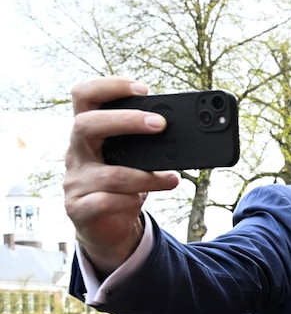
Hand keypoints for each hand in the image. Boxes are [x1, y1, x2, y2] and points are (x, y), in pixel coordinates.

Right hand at [64, 77, 180, 275]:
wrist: (109, 227)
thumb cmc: (125, 183)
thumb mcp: (137, 158)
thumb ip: (151, 142)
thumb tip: (193, 130)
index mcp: (89, 132)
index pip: (84, 95)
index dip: (109, 86)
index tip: (143, 89)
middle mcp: (76, 152)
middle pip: (86, 125)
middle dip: (126, 121)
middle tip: (160, 124)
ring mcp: (75, 181)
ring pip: (110, 173)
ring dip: (148, 176)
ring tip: (173, 178)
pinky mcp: (79, 208)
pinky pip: (106, 202)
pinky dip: (131, 200)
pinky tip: (142, 200)